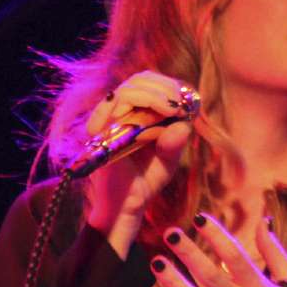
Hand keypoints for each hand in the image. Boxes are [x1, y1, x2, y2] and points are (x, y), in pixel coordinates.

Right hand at [84, 71, 192, 256]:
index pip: (148, 83)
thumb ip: (176, 141)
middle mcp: (119, 114)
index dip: (167, 84)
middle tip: (178, 102)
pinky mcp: (100, 132)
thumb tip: (182, 122)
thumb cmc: (146, 181)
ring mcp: (108, 121)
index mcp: (136, 114)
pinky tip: (163, 113)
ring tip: (173, 108)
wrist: (127, 205)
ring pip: (127, 90)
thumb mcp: (169, 160)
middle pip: (138, 81)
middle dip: (162, 87)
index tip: (185, 98)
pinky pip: (114, 108)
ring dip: (155, 95)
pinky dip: (140, 105)